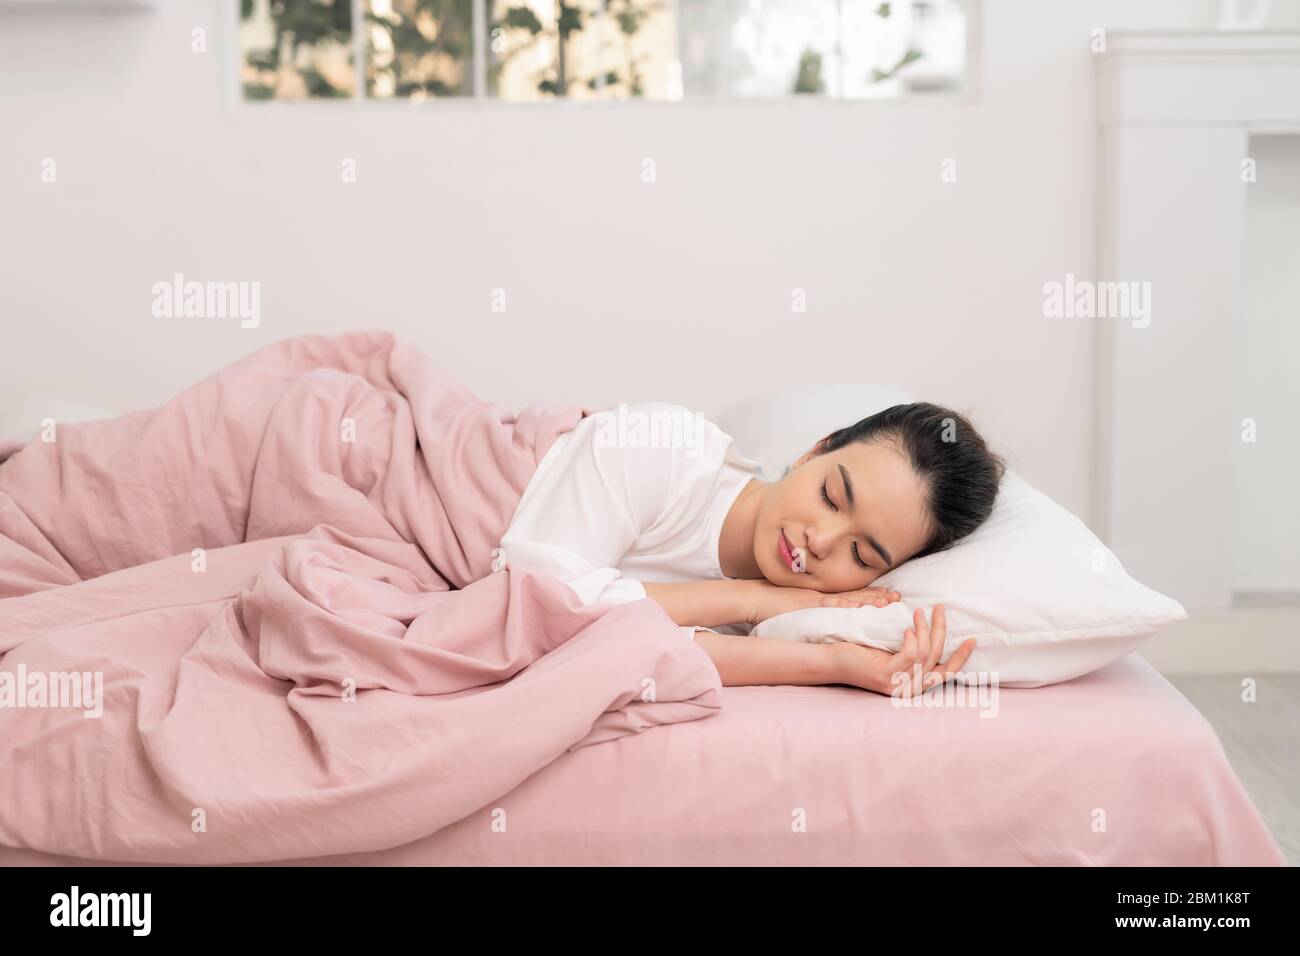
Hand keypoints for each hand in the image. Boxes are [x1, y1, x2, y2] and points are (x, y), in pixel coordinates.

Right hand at [744, 579, 900, 626]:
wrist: (755, 598)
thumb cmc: (773, 606)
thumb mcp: (798, 607)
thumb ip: (814, 610)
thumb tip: (828, 621)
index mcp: (822, 597)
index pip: (852, 596)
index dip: (872, 596)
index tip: (890, 596)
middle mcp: (824, 596)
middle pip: (856, 595)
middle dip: (878, 596)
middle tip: (899, 598)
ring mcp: (819, 598)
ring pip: (850, 598)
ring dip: (871, 599)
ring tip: (890, 601)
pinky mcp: (811, 603)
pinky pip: (834, 604)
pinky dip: (851, 604)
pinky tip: (865, 606)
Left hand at [829, 604, 976, 696]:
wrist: (834, 661)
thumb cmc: (863, 653)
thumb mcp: (893, 653)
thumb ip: (914, 650)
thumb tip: (933, 631)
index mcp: (915, 685)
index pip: (946, 673)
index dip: (961, 657)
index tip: (971, 639)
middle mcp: (909, 690)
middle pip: (936, 658)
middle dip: (941, 631)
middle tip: (940, 609)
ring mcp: (898, 685)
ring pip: (924, 653)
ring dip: (924, 629)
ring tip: (918, 611)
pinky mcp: (886, 677)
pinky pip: (909, 655)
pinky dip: (911, 639)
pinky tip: (907, 628)